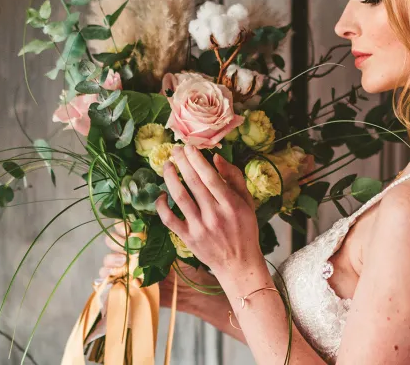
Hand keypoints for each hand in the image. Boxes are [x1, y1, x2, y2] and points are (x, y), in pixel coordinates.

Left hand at [156, 144, 262, 277]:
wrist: (239, 263)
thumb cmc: (245, 229)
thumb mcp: (247, 202)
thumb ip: (234, 178)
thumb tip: (216, 158)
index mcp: (231, 205)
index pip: (210, 177)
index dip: (196, 159)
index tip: (188, 146)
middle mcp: (215, 215)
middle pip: (193, 182)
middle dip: (182, 162)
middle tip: (174, 149)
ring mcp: (200, 227)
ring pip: (180, 197)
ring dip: (170, 178)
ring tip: (166, 166)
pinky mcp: (188, 238)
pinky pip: (169, 219)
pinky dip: (162, 205)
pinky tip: (162, 194)